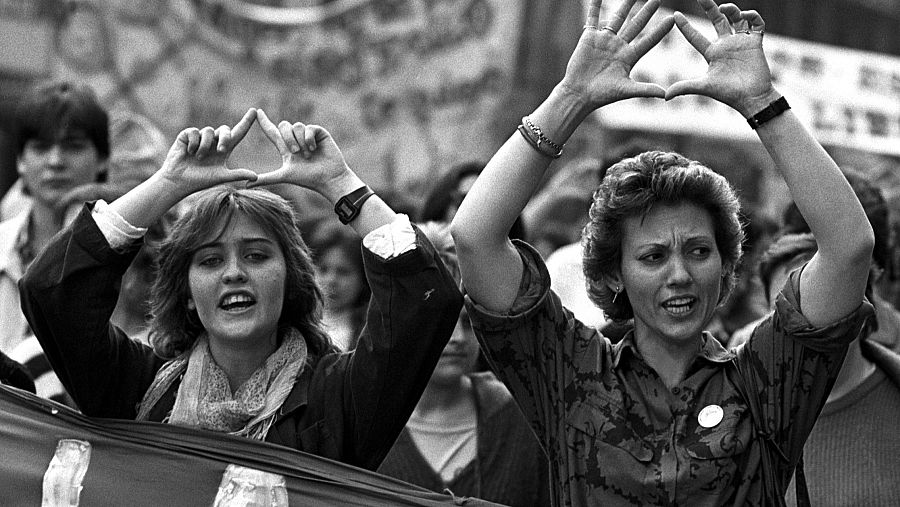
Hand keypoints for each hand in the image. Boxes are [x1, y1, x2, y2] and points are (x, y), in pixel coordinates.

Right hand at [157, 108, 258, 193]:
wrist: (179, 181)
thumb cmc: (200, 180)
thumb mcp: (221, 176)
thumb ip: (238, 174)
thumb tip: (256, 178)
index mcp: (224, 149)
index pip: (237, 133)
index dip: (246, 122)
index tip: (254, 111)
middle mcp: (213, 142)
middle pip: (225, 129)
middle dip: (225, 138)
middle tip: (222, 150)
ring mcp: (200, 138)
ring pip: (209, 131)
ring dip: (205, 146)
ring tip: (198, 157)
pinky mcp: (186, 135)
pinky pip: (194, 131)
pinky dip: (193, 143)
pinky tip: (188, 152)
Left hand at [249, 110, 355, 197]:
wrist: (329, 178)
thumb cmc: (309, 179)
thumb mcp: (284, 176)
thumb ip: (266, 178)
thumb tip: (246, 185)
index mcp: (287, 149)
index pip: (273, 132)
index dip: (264, 122)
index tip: (256, 112)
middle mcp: (297, 140)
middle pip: (283, 126)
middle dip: (287, 139)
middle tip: (296, 153)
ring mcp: (308, 135)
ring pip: (296, 126)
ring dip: (300, 142)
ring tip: (308, 154)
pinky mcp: (319, 132)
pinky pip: (308, 128)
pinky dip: (309, 139)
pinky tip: (315, 148)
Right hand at [560, 0, 673, 108]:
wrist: (579, 94)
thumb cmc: (602, 95)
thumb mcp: (625, 90)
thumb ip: (645, 90)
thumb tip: (666, 95)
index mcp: (629, 57)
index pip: (648, 41)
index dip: (660, 31)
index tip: (672, 20)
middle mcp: (618, 46)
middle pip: (636, 25)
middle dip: (646, 12)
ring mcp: (604, 40)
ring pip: (618, 18)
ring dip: (626, 4)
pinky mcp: (589, 38)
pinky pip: (593, 18)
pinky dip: (595, 6)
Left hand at [665, 1, 777, 115]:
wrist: (752, 99)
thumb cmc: (728, 94)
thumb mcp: (703, 87)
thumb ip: (684, 87)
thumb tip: (664, 96)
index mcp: (711, 53)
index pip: (695, 36)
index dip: (685, 26)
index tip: (675, 14)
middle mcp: (725, 45)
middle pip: (716, 20)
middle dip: (709, 7)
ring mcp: (741, 42)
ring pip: (736, 19)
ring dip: (731, 10)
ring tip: (724, 8)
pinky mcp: (756, 43)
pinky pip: (756, 24)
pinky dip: (752, 16)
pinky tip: (745, 15)